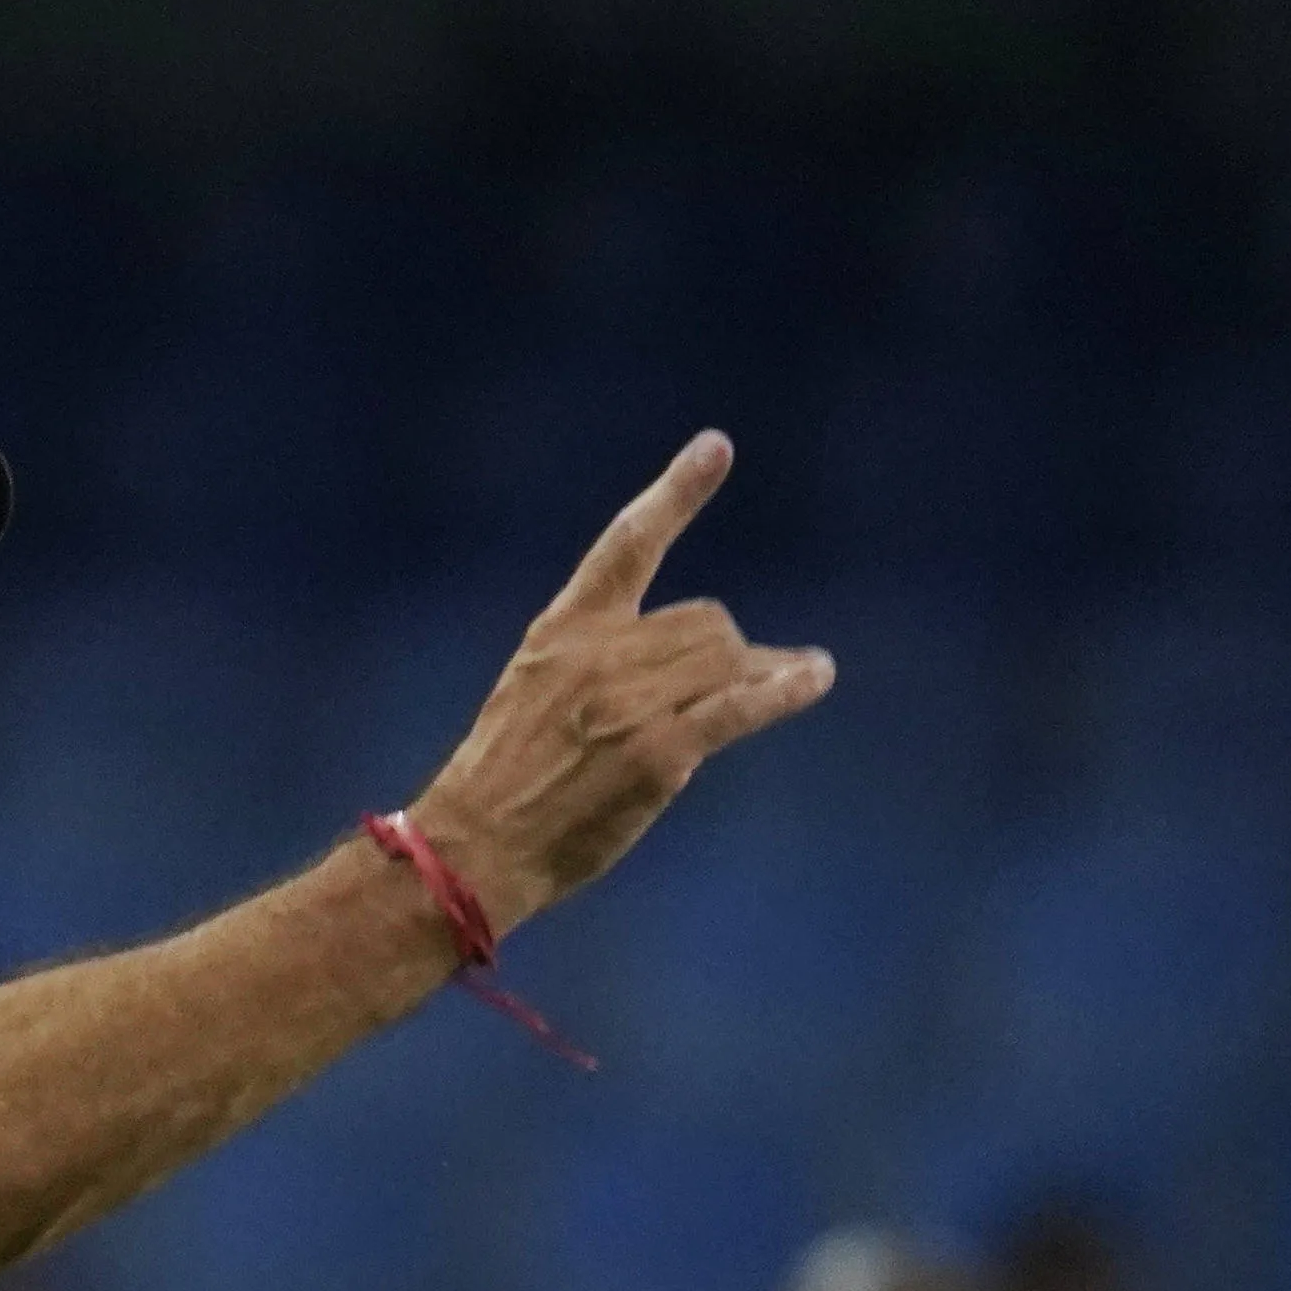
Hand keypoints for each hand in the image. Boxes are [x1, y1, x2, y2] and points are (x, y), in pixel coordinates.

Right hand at [406, 432, 837, 933]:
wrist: (475, 844)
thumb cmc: (501, 782)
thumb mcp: (532, 693)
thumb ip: (593, 665)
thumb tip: (672, 669)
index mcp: (563, 629)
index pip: (628, 543)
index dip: (677, 492)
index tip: (717, 447)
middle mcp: (602, 652)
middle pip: (704, 621)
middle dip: (729, 648)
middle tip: (753, 673)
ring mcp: (633, 701)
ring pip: (727, 658)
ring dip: (762, 669)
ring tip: (796, 677)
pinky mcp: (660, 751)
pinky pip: (739, 705)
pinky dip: (785, 689)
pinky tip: (815, 677)